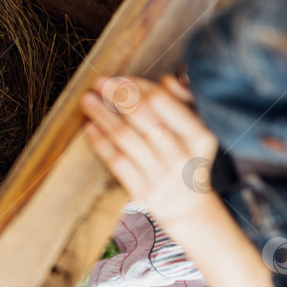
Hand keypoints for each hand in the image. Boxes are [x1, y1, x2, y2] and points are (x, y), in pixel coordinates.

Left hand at [80, 75, 218, 227]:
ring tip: (87, 101)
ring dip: (102, 114)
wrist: (188, 207)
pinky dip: (100, 141)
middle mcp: (182, 156)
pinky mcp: (143, 192)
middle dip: (116, 96)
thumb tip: (167, 80)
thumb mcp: (197, 132)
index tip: (120, 78)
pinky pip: (116, 161)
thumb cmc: (187, 158)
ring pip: (124, 137)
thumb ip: (185, 102)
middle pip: (140, 116)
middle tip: (99, 83)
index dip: (136, 86)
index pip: (161, 101)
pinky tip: (90, 127)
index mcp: (199, 136)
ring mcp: (161, 176)